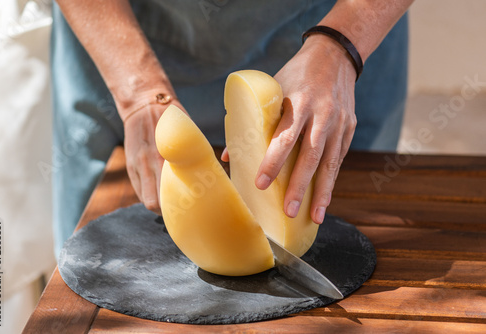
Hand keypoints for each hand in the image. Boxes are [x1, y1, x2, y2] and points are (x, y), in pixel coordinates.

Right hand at [122, 95, 186, 214]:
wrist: (144, 105)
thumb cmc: (173, 120)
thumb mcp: (186, 136)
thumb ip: (191, 157)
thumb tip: (209, 175)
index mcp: (164, 156)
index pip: (168, 192)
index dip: (179, 206)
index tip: (192, 209)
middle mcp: (147, 164)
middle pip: (154, 202)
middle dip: (168, 212)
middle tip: (183, 212)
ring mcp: (136, 167)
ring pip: (146, 200)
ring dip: (159, 206)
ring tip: (172, 206)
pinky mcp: (129, 167)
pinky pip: (139, 191)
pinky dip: (150, 196)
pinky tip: (161, 194)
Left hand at [255, 35, 356, 223]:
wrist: (335, 55)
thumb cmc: (295, 74)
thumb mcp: (272, 89)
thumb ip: (253, 121)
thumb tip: (228, 156)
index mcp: (299, 102)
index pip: (285, 137)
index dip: (273, 162)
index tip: (261, 184)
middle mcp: (323, 114)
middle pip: (311, 156)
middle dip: (299, 186)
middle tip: (288, 211)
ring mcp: (339, 122)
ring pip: (331, 163)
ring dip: (322, 192)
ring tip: (315, 217)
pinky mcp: (349, 128)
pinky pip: (339, 159)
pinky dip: (331, 181)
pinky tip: (324, 200)